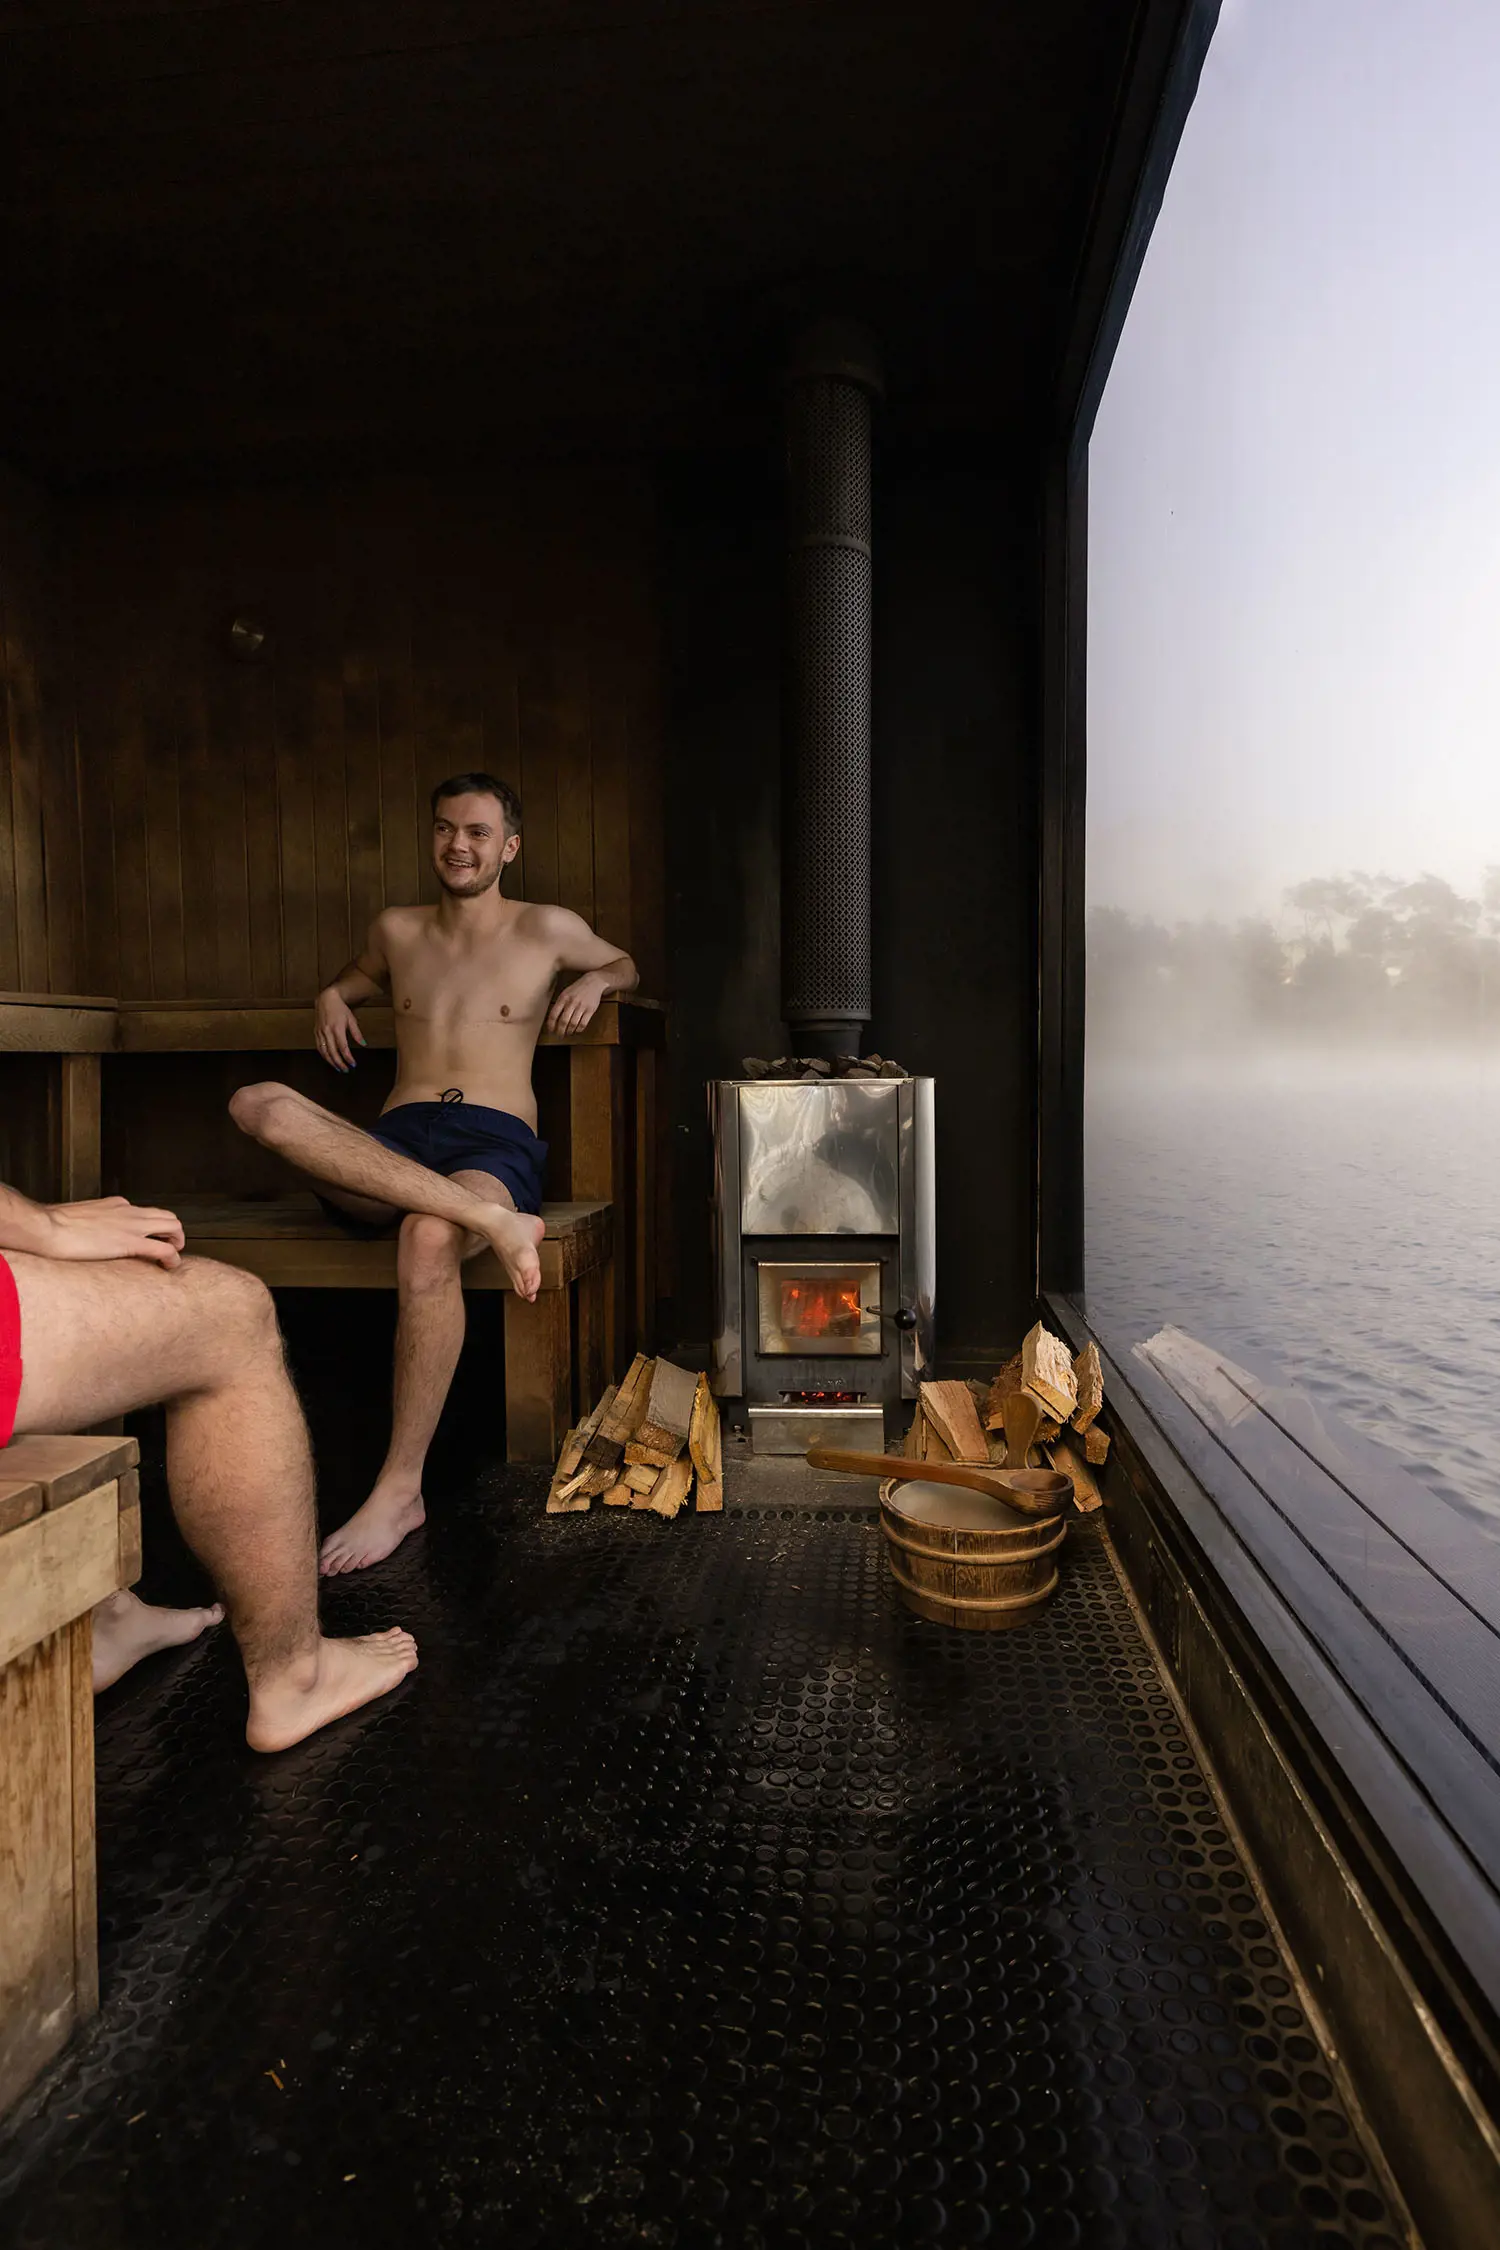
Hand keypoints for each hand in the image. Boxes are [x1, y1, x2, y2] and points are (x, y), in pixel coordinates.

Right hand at [44, 1197, 185, 1268]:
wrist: (44, 1227)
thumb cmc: (51, 1226)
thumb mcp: (76, 1219)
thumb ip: (89, 1226)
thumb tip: (84, 1237)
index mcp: (115, 1205)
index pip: (145, 1212)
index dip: (152, 1227)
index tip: (149, 1239)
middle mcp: (128, 1211)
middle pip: (166, 1215)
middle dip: (173, 1232)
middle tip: (170, 1248)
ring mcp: (131, 1225)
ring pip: (173, 1226)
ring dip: (178, 1242)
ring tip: (173, 1257)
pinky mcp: (130, 1242)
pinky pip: (164, 1249)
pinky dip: (172, 1258)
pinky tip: (169, 1267)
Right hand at [316, 986, 365, 1071]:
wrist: (326, 999)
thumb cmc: (340, 1009)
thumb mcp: (351, 1019)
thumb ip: (357, 1033)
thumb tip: (363, 1044)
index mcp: (337, 1028)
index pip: (343, 1047)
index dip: (348, 1057)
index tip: (353, 1064)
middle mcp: (327, 1032)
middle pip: (332, 1052)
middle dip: (339, 1063)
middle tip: (345, 1070)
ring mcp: (320, 1032)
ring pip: (324, 1052)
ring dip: (331, 1062)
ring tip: (338, 1068)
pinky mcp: (316, 1032)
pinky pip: (319, 1047)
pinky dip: (324, 1055)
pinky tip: (329, 1059)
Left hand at [546, 972, 605, 1037]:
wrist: (593, 982)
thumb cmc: (577, 989)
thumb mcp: (565, 993)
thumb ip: (559, 1004)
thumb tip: (553, 1019)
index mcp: (563, 998)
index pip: (554, 1015)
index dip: (551, 1025)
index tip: (551, 1030)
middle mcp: (571, 1002)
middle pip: (563, 1021)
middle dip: (560, 1031)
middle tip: (559, 1035)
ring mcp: (581, 1006)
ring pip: (573, 1024)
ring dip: (569, 1031)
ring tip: (568, 1033)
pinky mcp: (590, 1010)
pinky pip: (583, 1023)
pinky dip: (579, 1029)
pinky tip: (577, 1030)